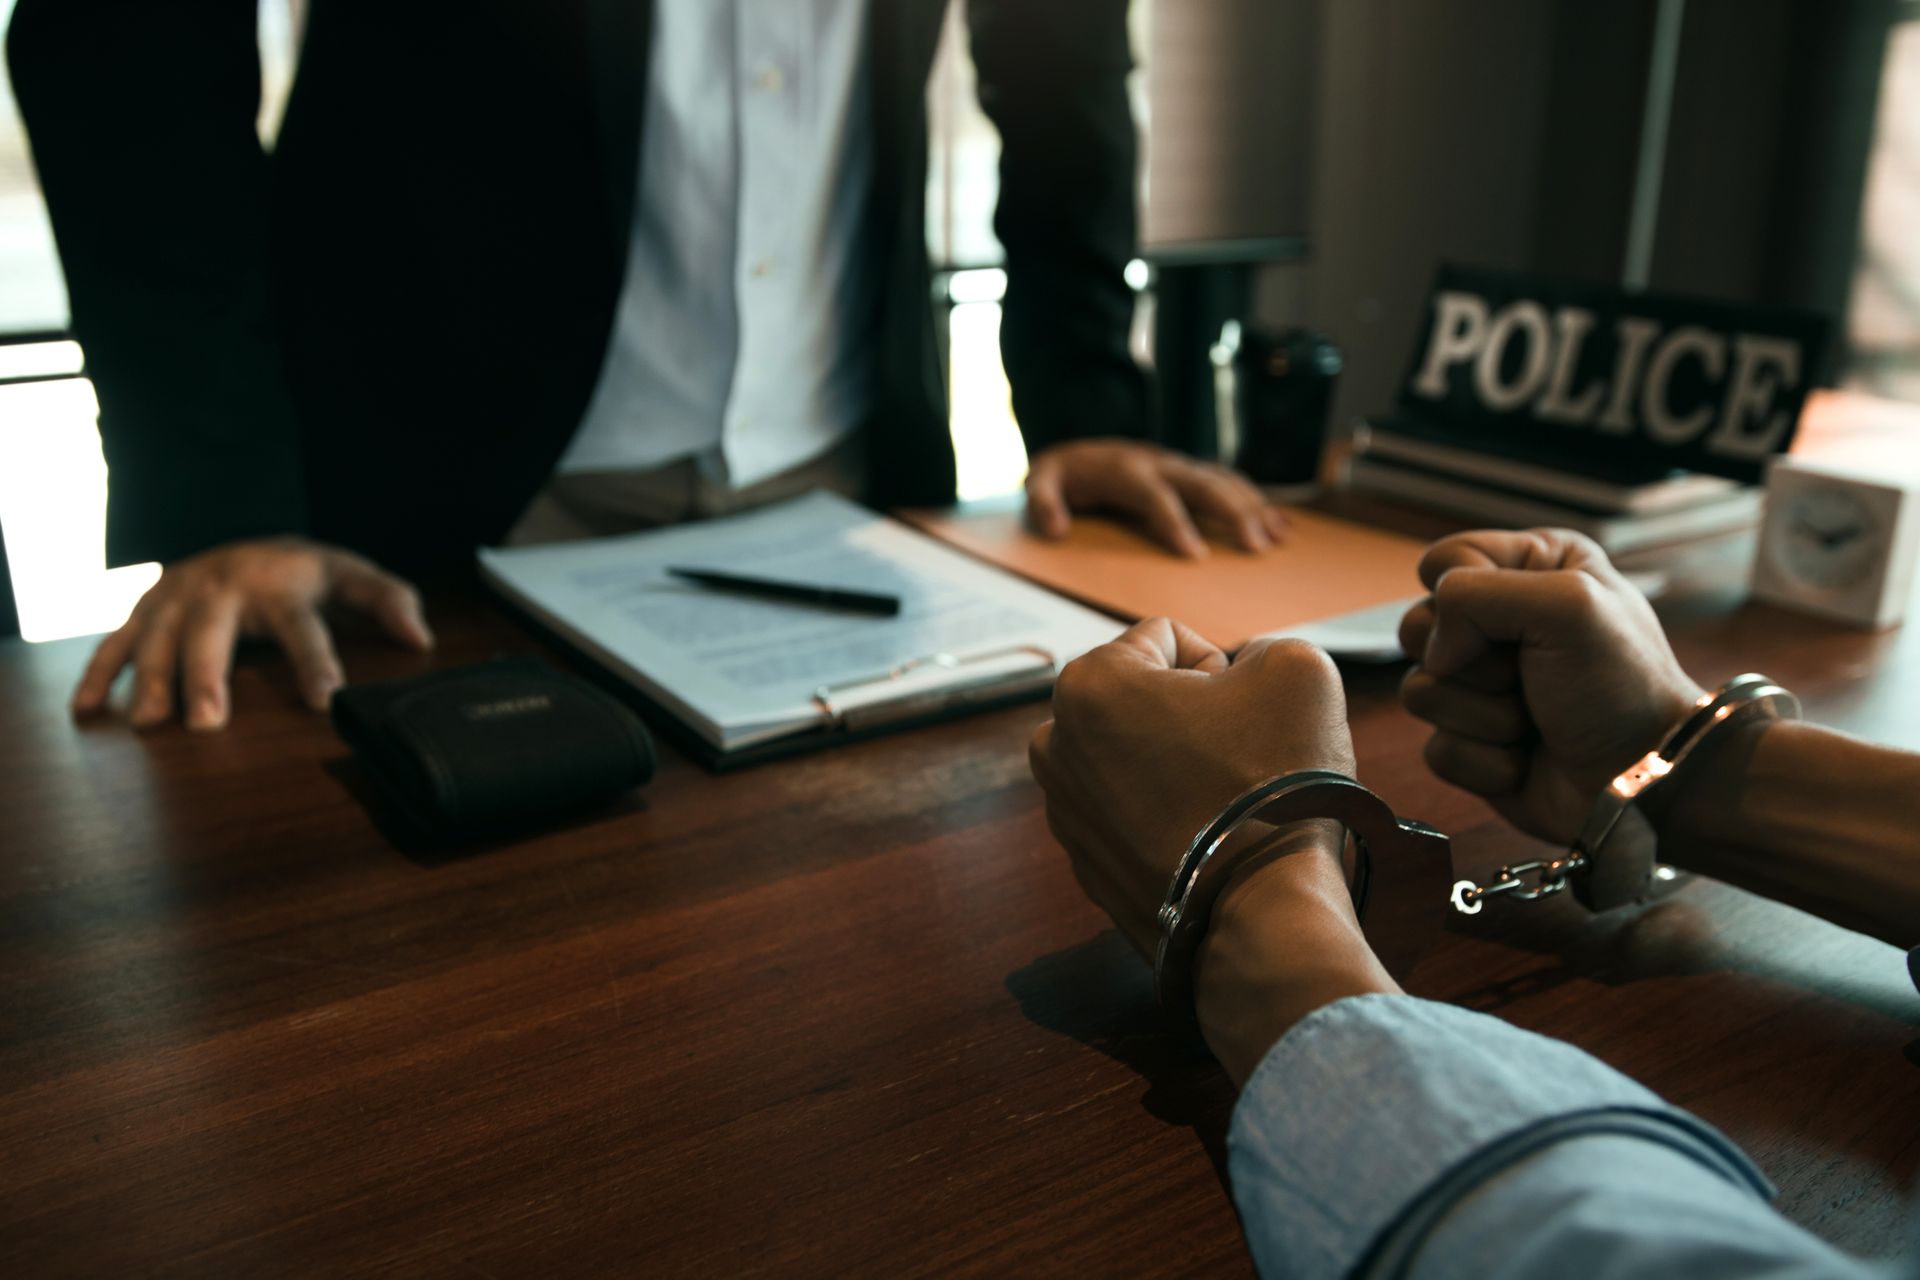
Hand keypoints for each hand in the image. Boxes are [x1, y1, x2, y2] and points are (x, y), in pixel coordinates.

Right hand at [72, 537, 433, 730]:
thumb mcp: (353, 578)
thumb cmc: (307, 574)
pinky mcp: (147, 607)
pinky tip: (87, 711)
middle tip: (209, 723)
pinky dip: (98, 674)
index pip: (303, 627)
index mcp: (281, 584)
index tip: (327, 702)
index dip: (316, 663)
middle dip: (208, 676)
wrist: (249, 540)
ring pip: (158, 636)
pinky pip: (116, 640)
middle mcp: (223, 587)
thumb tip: (419, 639)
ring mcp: (179, 596)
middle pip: (213, 631)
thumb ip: (390, 603)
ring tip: (151, 724)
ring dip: (151, 679)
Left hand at [1024, 439, 1287, 558]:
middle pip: (1202, 485)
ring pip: (1222, 482)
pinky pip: (1227, 482)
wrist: (1079, 447)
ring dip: (1252, 507)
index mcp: (1125, 470)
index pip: (1155, 496)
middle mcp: (1158, 463)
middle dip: (1232, 513)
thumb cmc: (1064, 473)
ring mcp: (1178, 465)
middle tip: (1256, 546)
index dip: (1175, 523)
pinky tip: (1279, 524)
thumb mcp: (1041, 481)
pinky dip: (1255, 501)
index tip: (1195, 555)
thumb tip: (1056, 527)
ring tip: (1276, 537)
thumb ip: (1043, 502)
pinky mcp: (1189, 471)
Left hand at [1028, 619, 1392, 1082]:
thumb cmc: (1277, 784)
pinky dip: (1166, 818)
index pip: (1166, 639)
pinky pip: (1133, 816)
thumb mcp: (1298, 670)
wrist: (1262, 912)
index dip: (1222, 668)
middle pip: (1141, 700)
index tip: (1246, 715)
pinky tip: (1208, 839)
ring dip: (1176, 766)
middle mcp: (1054, 744)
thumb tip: (1242, 674)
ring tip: (1224, 800)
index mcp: (1088, 683)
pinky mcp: (1085, 866)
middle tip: (1239, 756)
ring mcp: (1064, 812)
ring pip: (1135, 758)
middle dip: (1189, 717)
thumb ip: (1262, 647)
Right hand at [1397, 529, 1702, 842]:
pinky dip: (1483, 760)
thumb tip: (1434, 652)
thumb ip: (1475, 596)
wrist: (1646, 783)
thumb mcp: (1567, 606)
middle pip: (1419, 626)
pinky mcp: (1472, 741)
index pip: (1446, 559)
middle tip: (1527, 676)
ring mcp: (1483, 685)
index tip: (1515, 625)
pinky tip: (1524, 758)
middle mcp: (1504, 620)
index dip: (1463, 596)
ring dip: (1481, 715)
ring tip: (1533, 721)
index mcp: (1534, 567)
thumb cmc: (1622, 689)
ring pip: (1420, 691)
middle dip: (1471, 662)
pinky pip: (1435, 747)